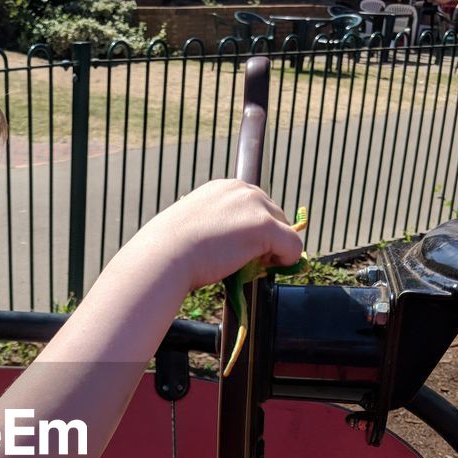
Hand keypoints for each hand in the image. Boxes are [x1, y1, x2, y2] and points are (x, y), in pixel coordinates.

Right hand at [145, 179, 302, 293]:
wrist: (163, 256)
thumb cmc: (168, 249)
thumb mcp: (192, 227)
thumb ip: (215, 227)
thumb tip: (229, 246)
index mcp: (224, 187)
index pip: (255, 206)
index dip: (252, 230)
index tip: (240, 248)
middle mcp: (242, 189)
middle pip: (275, 215)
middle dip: (266, 239)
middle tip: (246, 261)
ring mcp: (256, 206)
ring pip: (286, 230)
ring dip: (274, 249)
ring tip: (250, 265)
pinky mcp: (266, 227)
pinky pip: (293, 246)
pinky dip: (287, 260)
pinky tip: (267, 269)